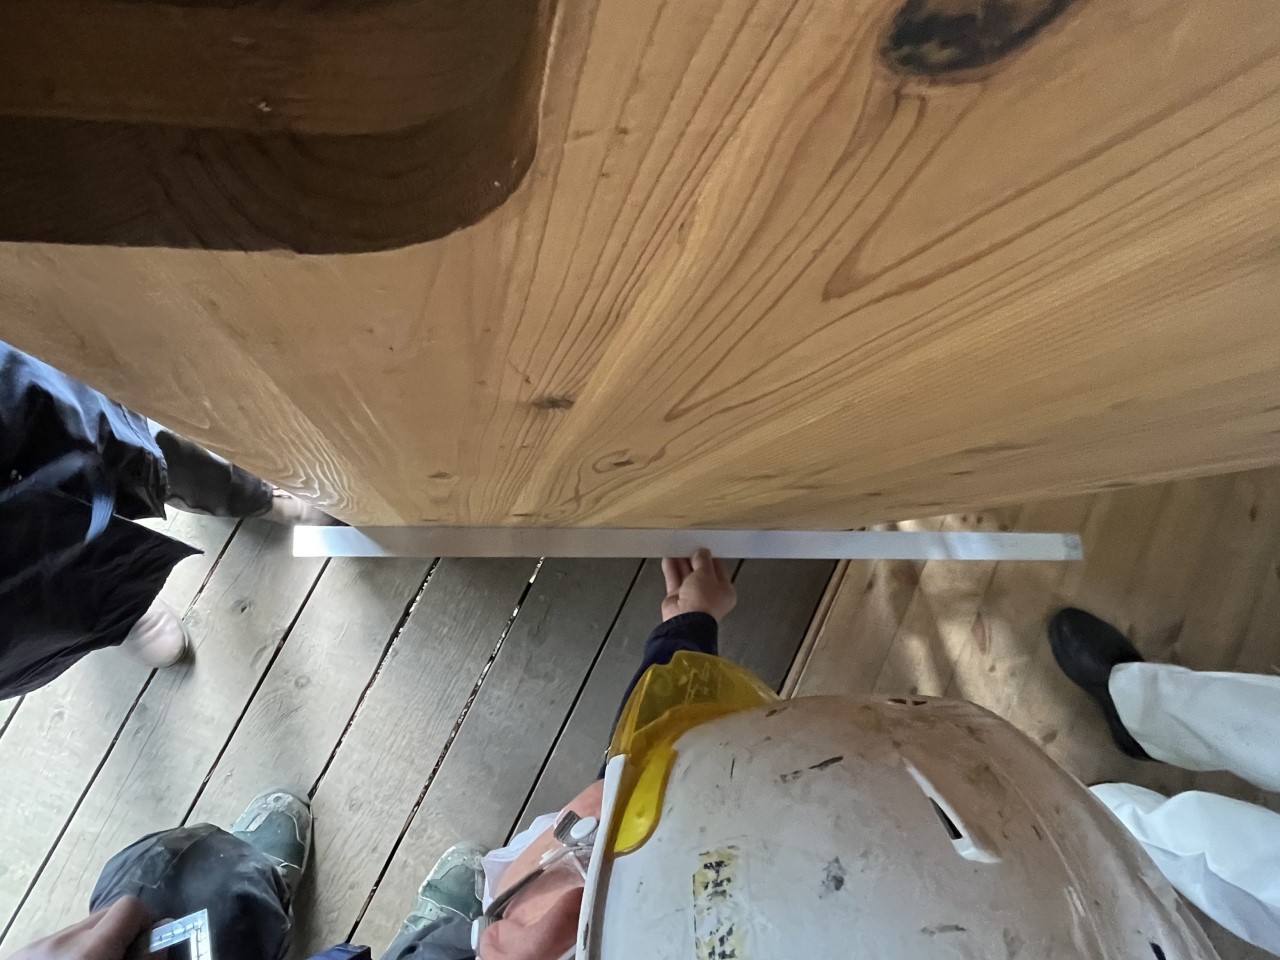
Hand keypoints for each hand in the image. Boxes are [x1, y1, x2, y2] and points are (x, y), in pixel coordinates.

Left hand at [12, 897, 155, 959]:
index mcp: (91, 951)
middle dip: (119, 932)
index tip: (146, 944)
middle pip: (105, 914)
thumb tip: (163, 931)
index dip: (144, 922)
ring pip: (80, 928)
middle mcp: (61, 941)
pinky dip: (67, 952)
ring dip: (92, 944)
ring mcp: (36, 946)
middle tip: (121, 957)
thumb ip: (143, 958)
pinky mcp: (20, 952)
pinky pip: (56, 941)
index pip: (129, 905)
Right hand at [661, 549, 735, 620]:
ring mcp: (692, 597)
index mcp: (724, 591)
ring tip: (676, 548)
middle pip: (700, 572)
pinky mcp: (677, 599)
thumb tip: (701, 552)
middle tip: (688, 545)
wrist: (685, 621)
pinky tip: (668, 559)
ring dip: (681, 562)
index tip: (702, 546)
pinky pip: (674, 581)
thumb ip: (703, 561)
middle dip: (693, 559)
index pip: (718, 569)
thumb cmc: (702, 602)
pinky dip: (671, 569)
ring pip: (686, 575)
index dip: (709, 557)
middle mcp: (708, 595)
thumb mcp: (706, 574)